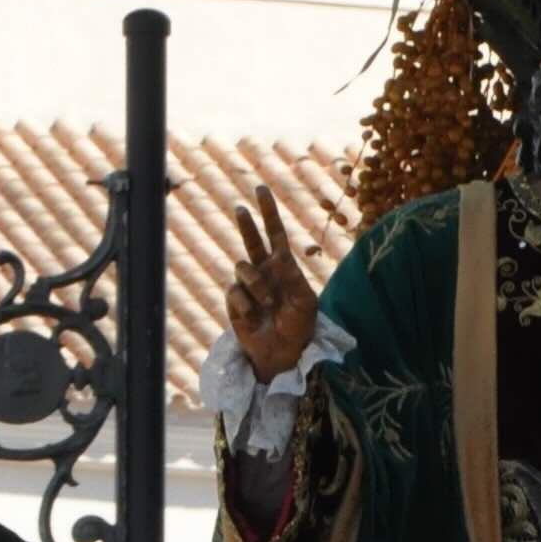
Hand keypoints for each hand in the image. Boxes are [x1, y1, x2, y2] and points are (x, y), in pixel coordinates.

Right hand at [224, 184, 320, 387]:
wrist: (284, 352)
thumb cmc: (300, 326)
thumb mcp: (306, 302)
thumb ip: (294, 278)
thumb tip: (279, 256)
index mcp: (284, 266)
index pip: (275, 233)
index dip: (268, 211)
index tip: (261, 189)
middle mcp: (263, 271)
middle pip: (251, 239)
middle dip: (247, 223)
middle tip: (241, 208)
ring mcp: (247, 285)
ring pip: (243, 267)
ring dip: (257, 284)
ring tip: (267, 303)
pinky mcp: (234, 301)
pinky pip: (235, 292)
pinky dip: (247, 304)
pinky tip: (254, 317)